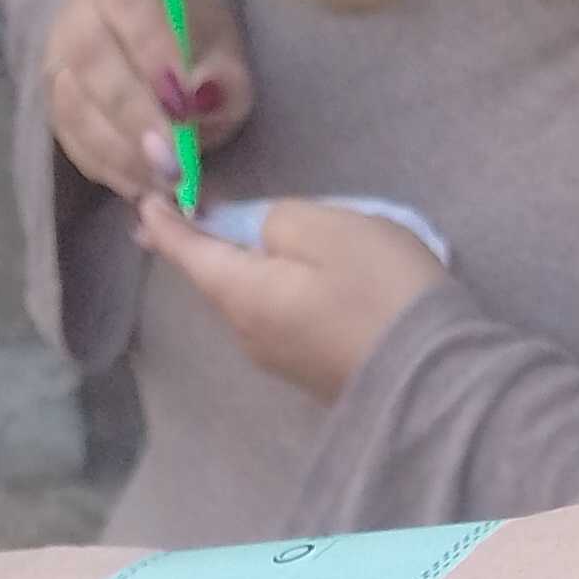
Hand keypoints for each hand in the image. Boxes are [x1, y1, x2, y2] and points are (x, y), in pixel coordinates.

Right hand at [43, 0, 254, 199]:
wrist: (148, 38)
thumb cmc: (192, 42)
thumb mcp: (225, 50)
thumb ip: (223, 75)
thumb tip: (201, 100)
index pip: (131, 7)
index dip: (155, 57)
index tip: (186, 106)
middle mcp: (79, 15)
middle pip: (93, 61)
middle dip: (136, 118)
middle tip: (173, 163)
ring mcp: (58, 61)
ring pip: (74, 107)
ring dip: (122, 153)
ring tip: (164, 182)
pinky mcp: (53, 106)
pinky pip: (71, 141)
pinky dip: (108, 170)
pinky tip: (143, 186)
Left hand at [132, 194, 450, 405]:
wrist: (435, 377)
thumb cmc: (378, 291)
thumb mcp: (326, 228)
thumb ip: (277, 221)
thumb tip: (260, 235)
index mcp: (242, 294)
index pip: (189, 253)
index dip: (166, 224)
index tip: (143, 201)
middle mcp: (249, 334)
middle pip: (215, 281)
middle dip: (194, 246)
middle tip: (167, 218)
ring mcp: (282, 360)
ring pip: (246, 301)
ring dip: (233, 268)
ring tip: (225, 239)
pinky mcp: (313, 371)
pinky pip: (276, 318)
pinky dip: (265, 289)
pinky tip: (278, 277)